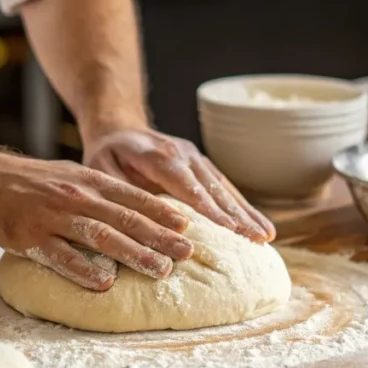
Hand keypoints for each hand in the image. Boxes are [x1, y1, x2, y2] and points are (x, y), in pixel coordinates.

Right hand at [0, 150, 194, 289]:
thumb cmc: (35, 182)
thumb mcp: (73, 175)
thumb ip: (103, 192)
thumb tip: (140, 210)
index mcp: (90, 181)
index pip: (133, 197)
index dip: (161, 212)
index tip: (188, 227)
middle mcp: (77, 197)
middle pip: (125, 218)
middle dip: (160, 237)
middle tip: (187, 253)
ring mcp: (55, 217)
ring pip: (101, 237)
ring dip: (134, 254)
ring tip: (160, 270)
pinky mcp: (32, 237)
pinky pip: (61, 256)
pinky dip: (84, 269)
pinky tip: (105, 283)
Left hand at [82, 128, 275, 242]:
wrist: (118, 127)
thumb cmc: (107, 152)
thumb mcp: (100, 169)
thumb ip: (119, 193)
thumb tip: (138, 222)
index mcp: (160, 157)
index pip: (190, 188)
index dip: (211, 210)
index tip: (231, 232)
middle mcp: (184, 154)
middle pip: (215, 189)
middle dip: (239, 216)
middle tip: (259, 240)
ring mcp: (196, 158)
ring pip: (225, 187)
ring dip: (248, 212)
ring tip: (267, 236)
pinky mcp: (202, 164)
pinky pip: (224, 186)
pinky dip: (242, 206)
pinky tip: (257, 224)